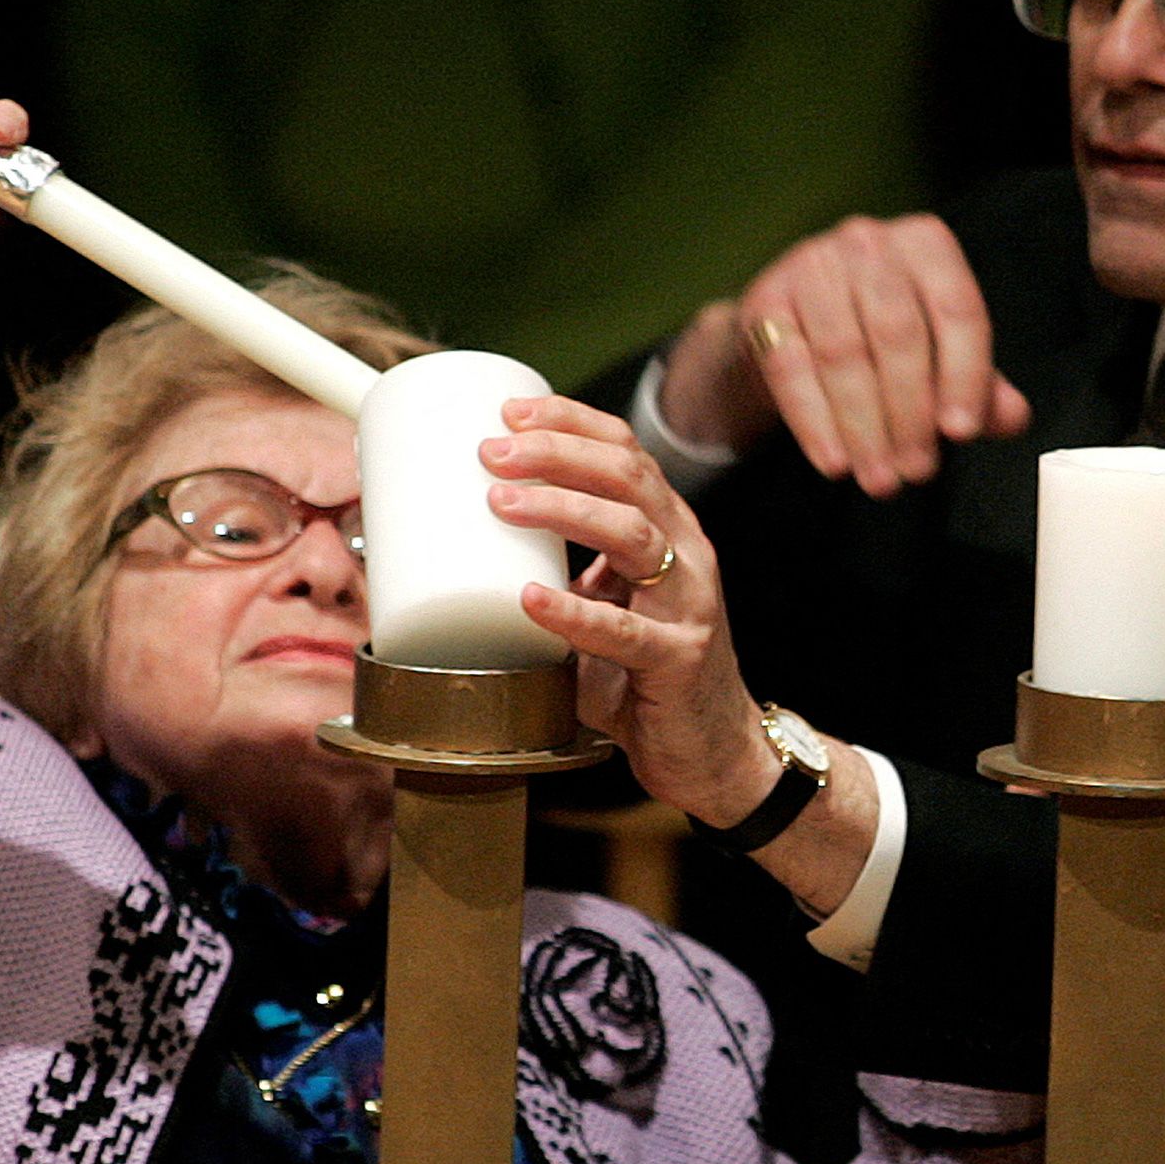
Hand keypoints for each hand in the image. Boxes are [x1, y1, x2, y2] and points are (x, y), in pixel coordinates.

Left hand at [479, 395, 785, 828]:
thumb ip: (557, 575)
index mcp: (667, 529)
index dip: (570, 421)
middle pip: (628, 475)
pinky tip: (532, 600)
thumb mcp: (604, 605)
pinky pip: (625, 631)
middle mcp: (687, 554)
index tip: (509, 411)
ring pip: (633, 534)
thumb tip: (453, 552)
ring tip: (502, 502)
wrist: (711, 752)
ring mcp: (688, 605)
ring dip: (563, 509)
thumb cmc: (642, 675)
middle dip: (557, 452)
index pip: (625, 451)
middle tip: (491, 451)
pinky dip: (575, 612)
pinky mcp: (678, 660)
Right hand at [659, 213, 1029, 496]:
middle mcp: (867, 242)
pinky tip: (833, 462)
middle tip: (917, 470)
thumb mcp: (935, 352)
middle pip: (898, 334)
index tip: (963, 433)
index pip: (957, 310)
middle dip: (910, 413)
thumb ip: (978, 383)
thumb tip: (1014, 418)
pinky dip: (814, 422)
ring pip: (843, 354)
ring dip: (864, 427)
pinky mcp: (765, 301)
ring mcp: (810, 265)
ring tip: (880, 479)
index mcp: (925, 243)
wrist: (789, 326)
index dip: (964, 376)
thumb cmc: (877, 336)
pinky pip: (791, 368)